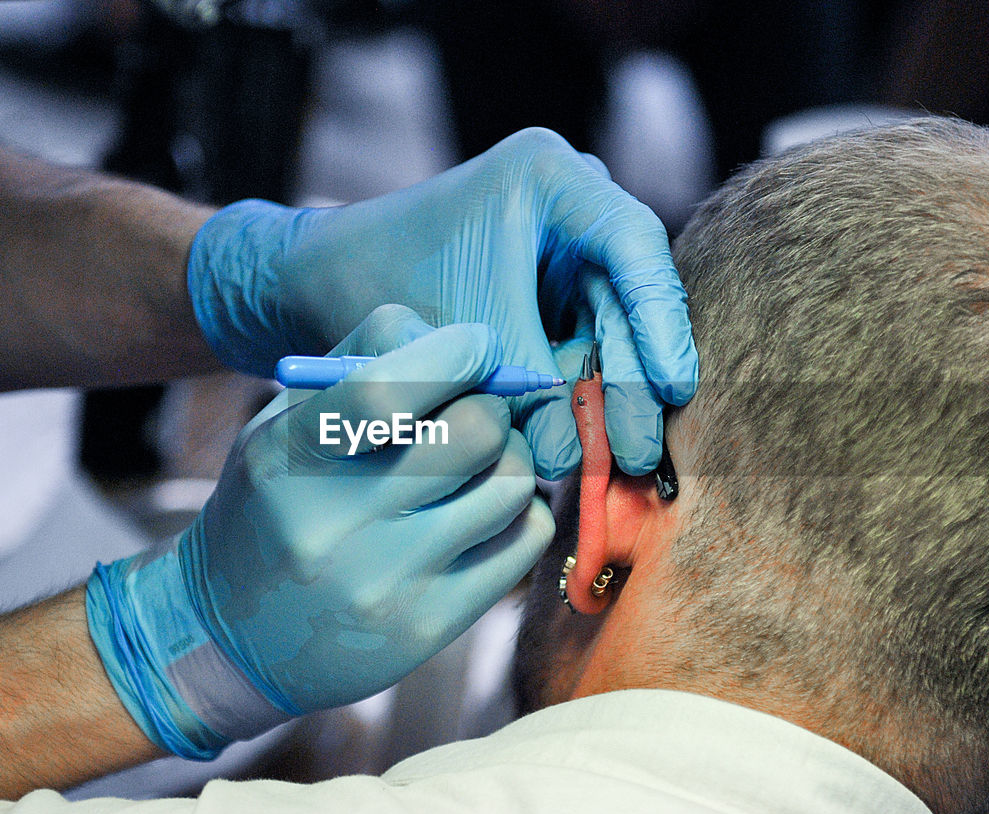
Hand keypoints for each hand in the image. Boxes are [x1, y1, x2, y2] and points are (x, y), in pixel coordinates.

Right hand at [87, 306, 553, 758]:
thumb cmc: (275, 506)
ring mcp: (385, 582)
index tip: (478, 345)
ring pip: (511, 484)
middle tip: (480, 409)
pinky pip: (523, 540)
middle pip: (474, 431)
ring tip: (480, 462)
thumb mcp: (284, 424)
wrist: (235, 637)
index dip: (454, 354)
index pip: (385, 391)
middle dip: (493, 405)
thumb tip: (469, 343)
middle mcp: (334, 524)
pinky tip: (483, 512)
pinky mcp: (429, 626)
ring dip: (512, 458)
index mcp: (287, 458)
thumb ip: (363, 365)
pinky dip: (519, 511)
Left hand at [187, 127, 697, 476]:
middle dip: (633, 378)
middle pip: (628, 295)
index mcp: (547, 176)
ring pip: (610, 328)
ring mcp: (563, 245)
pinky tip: (592, 444)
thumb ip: (527, 394)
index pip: (632, 246)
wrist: (315, 286)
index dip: (658, 322)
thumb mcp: (463, 337)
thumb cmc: (380, 289)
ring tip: (620, 462)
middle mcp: (568, 203)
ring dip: (611, 396)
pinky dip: (583, 392)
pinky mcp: (550, 291)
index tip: (674, 385)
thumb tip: (571, 461)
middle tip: (641, 450)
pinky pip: (583, 343)